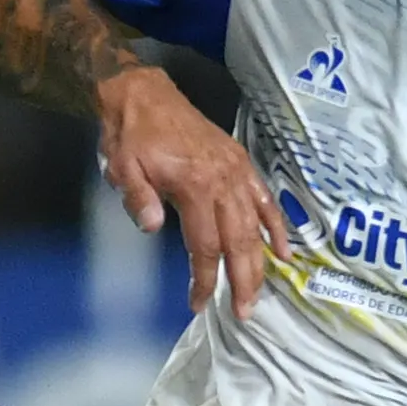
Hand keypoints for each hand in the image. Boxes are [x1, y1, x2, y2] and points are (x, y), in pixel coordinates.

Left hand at [98, 66, 287, 316]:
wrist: (144, 93)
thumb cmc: (130, 135)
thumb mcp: (123, 167)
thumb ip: (139, 199)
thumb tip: (153, 228)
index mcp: (194, 185)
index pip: (204, 245)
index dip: (204, 278)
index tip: (198, 303)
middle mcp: (223, 181)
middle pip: (238, 241)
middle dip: (242, 280)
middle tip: (244, 312)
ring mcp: (237, 172)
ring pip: (254, 226)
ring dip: (259, 262)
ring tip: (259, 292)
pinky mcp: (241, 164)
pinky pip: (265, 200)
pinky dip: (276, 226)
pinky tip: (283, 251)